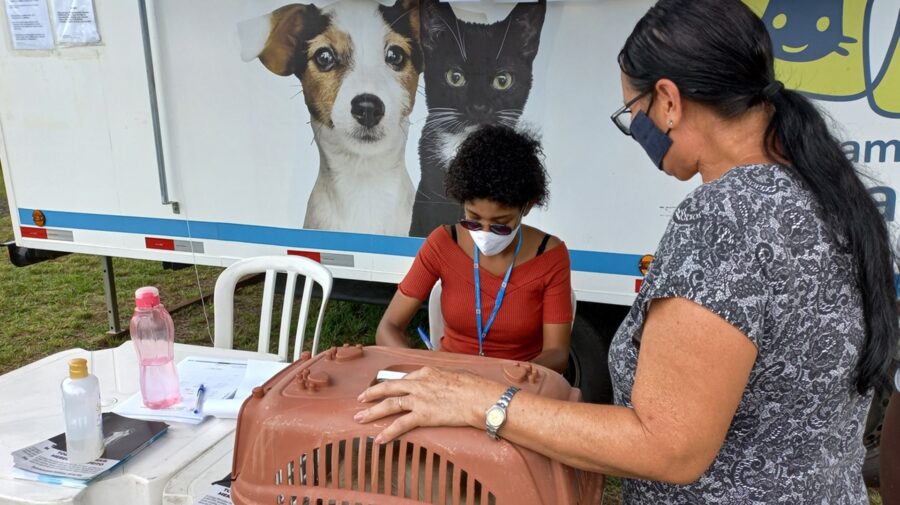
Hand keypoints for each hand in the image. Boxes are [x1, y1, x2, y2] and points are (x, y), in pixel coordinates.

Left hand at [355, 367, 505, 443]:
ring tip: (359, 418)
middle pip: (389, 388)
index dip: (391, 385)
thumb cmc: (474, 387)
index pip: (404, 379)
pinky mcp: (422, 415)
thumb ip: (446, 379)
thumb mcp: (456, 375)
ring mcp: (418, 399)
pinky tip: (379, 439)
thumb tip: (448, 384)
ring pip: (389, 405)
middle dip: (372, 393)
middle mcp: (419, 384)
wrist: (478, 397)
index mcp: (427, 372)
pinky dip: (388, 432)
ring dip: (372, 412)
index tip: (383, 388)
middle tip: (360, 399)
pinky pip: (400, 425)